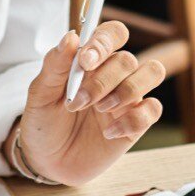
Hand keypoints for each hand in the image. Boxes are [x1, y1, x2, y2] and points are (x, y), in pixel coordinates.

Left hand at [11, 21, 164, 186]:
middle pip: (128, 59)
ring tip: (100, 110)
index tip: (85, 62)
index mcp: (90, 61)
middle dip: (103, 81)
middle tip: (78, 101)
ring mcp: (127, 98)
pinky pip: (153, 109)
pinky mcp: (137, 123)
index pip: (112, 34)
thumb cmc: (44, 122)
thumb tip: (71, 36)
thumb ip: (55, 65)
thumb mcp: (40, 94)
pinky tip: (109, 132)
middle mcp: (113, 75)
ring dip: (126, 90)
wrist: (47, 162)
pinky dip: (134, 119)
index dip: (104, 42)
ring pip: (153, 72)